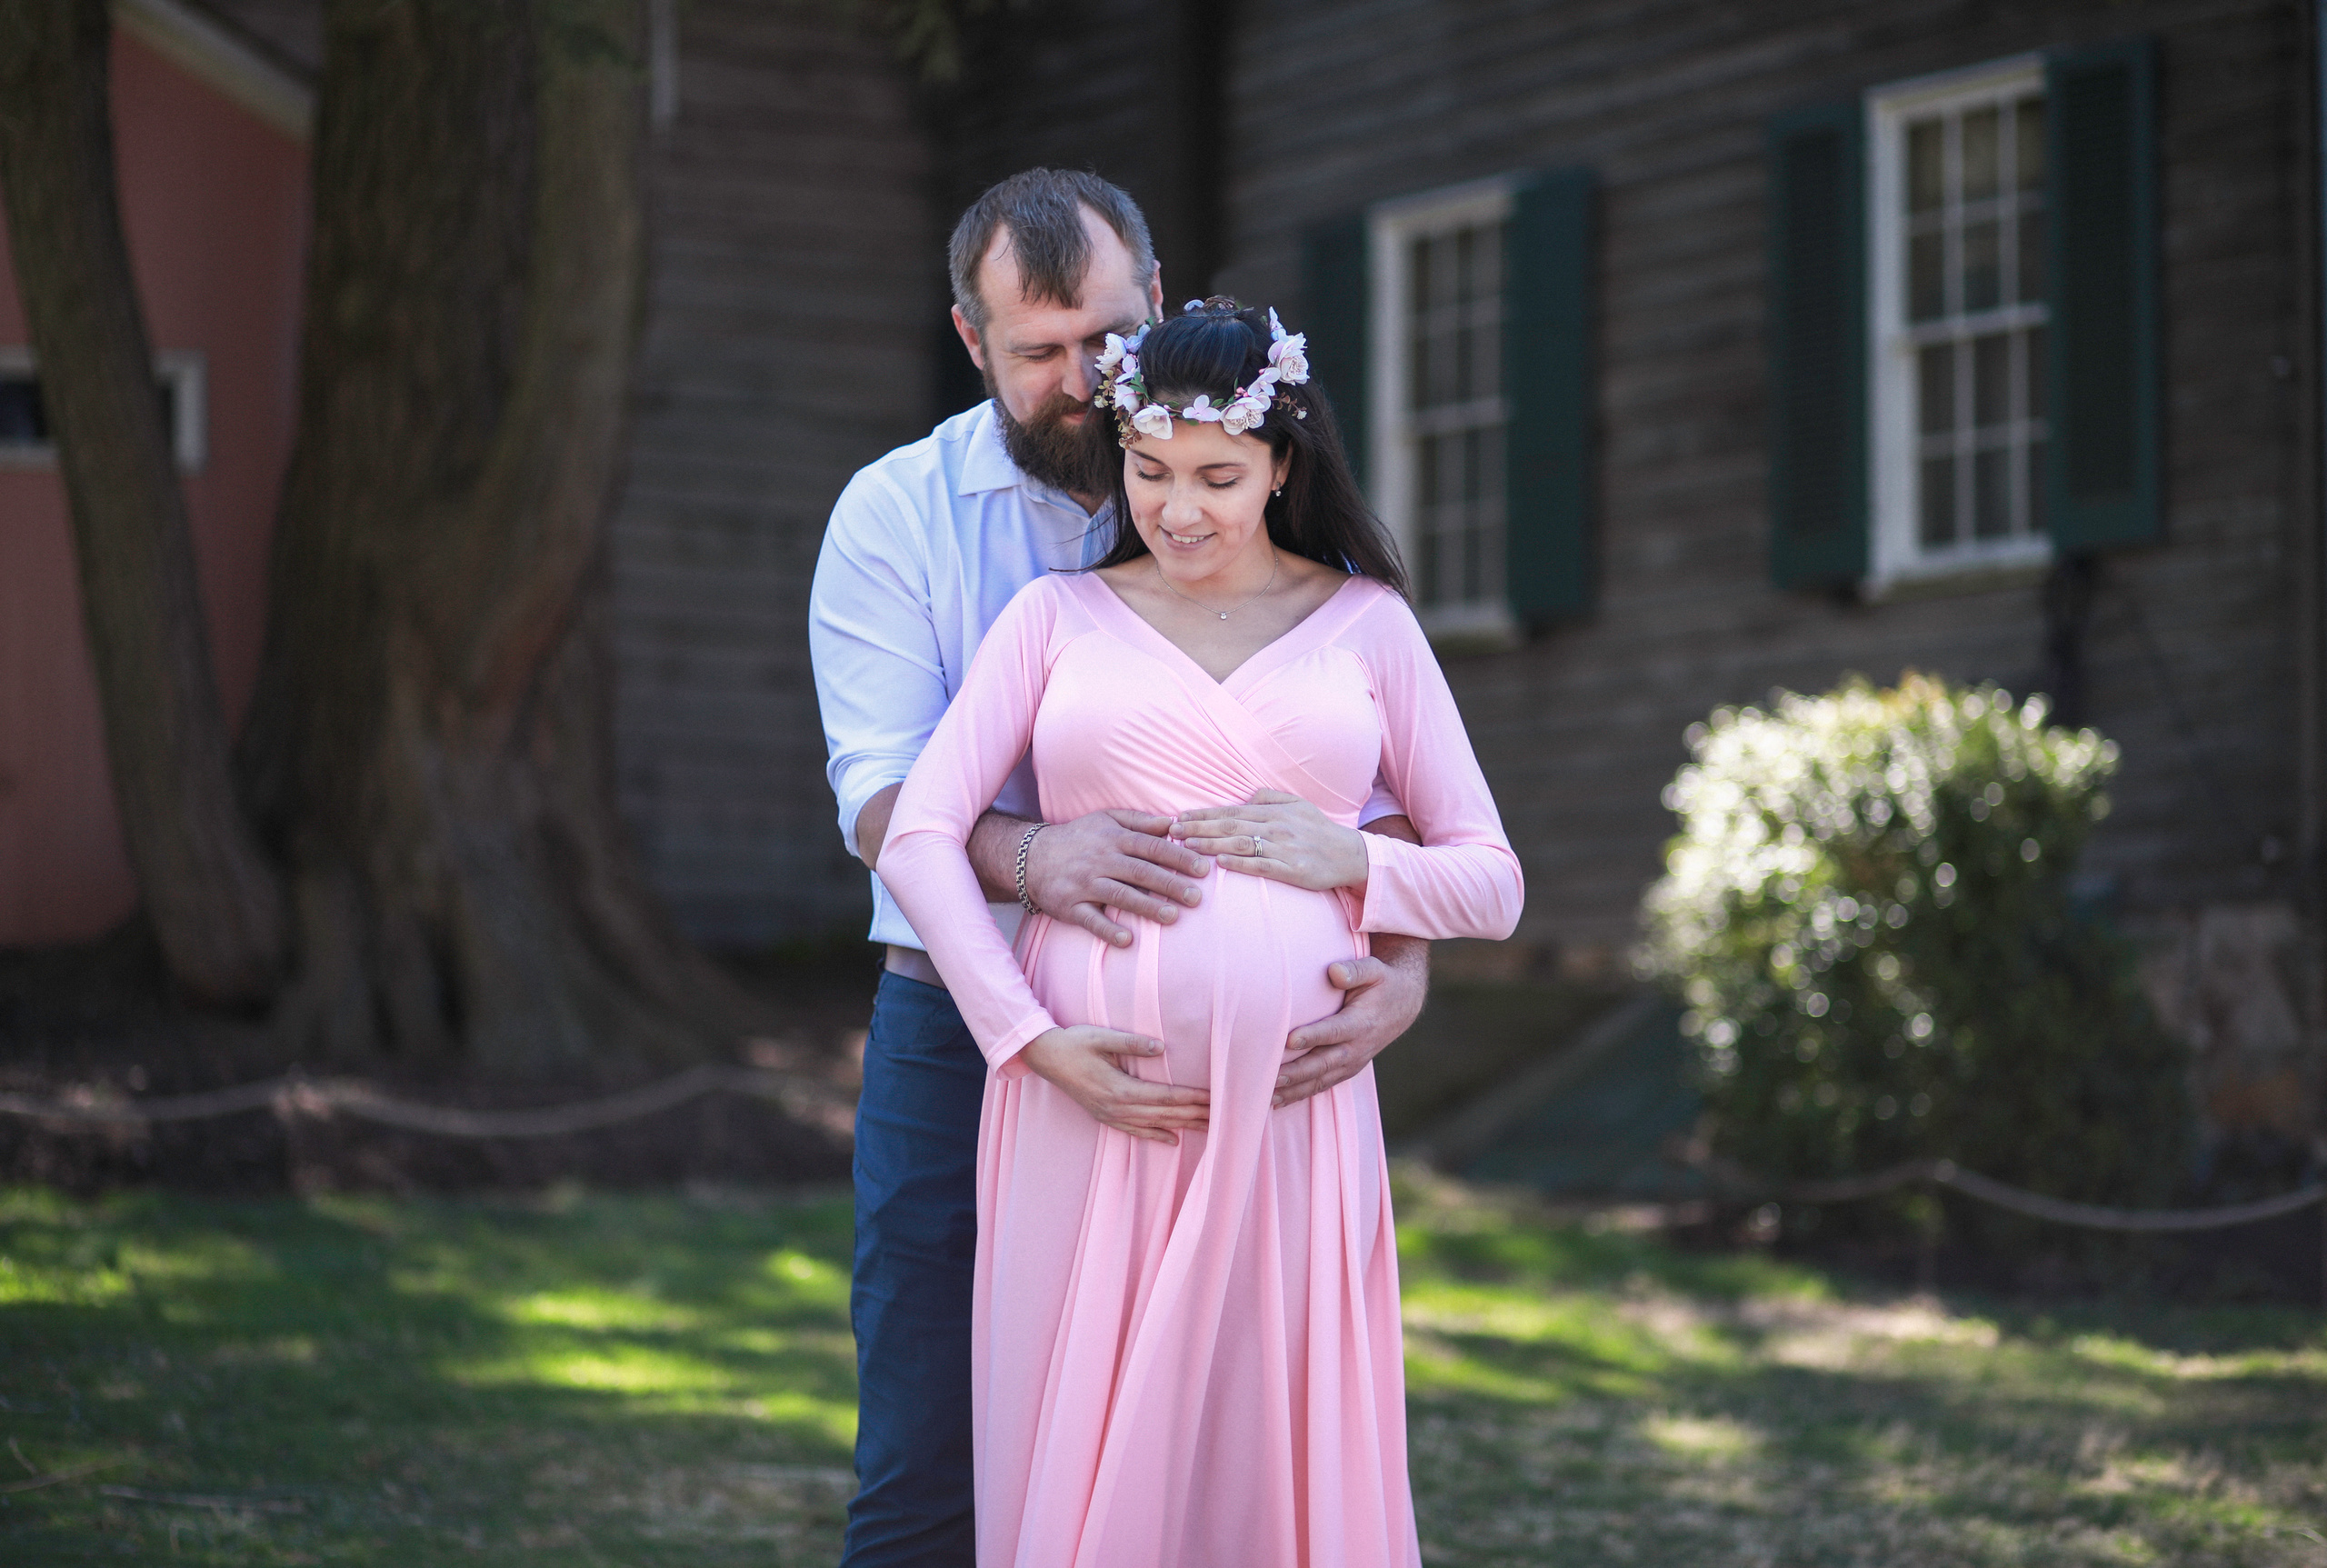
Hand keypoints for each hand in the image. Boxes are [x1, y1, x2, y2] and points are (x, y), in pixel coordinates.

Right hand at [1019, 1025, 1209, 1143]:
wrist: (1044, 1057)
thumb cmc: (1073, 1043)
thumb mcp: (1101, 1037)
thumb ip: (1132, 1043)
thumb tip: (1161, 1047)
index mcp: (1120, 1089)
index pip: (1166, 1096)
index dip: (1192, 1098)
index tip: (1215, 1097)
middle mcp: (1117, 1107)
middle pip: (1165, 1115)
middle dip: (1194, 1116)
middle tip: (1223, 1117)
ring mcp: (1110, 1115)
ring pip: (1153, 1126)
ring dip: (1182, 1127)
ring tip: (1207, 1129)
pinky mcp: (1104, 1116)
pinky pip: (1134, 1131)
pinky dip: (1155, 1136)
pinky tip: (1172, 1140)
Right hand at [1022, 809, 1212, 948]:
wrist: (1031, 857)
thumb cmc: (1078, 838)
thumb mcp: (1106, 820)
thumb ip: (1140, 821)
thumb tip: (1173, 823)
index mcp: (1114, 839)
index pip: (1151, 847)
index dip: (1179, 857)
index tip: (1204, 868)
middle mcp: (1101, 860)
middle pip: (1140, 872)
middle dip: (1170, 884)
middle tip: (1197, 897)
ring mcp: (1085, 884)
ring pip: (1119, 895)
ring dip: (1146, 906)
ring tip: (1172, 917)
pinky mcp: (1070, 906)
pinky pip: (1090, 919)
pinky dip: (1107, 930)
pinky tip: (1128, 940)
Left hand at [1171, 790, 1368, 891]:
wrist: (1350, 855)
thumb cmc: (1319, 830)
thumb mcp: (1298, 805)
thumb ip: (1270, 798)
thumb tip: (1246, 796)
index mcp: (1274, 811)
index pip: (1231, 811)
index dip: (1203, 814)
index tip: (1179, 818)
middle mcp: (1277, 826)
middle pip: (1230, 826)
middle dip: (1199, 828)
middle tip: (1173, 831)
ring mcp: (1285, 848)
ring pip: (1241, 844)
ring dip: (1212, 844)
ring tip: (1188, 846)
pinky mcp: (1293, 869)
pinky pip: (1261, 866)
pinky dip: (1240, 863)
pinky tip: (1220, 863)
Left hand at [1274, 936, 1429, 1107]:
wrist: (1403, 1005)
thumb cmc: (1381, 983)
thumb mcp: (1374, 970)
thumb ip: (1355, 971)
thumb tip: (1334, 971)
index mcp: (1361, 1022)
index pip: (1335, 1031)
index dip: (1313, 1036)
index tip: (1290, 1040)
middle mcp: (1357, 1047)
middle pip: (1324, 1063)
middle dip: (1298, 1073)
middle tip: (1271, 1077)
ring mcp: (1352, 1062)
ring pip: (1322, 1080)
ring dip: (1295, 1090)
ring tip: (1269, 1096)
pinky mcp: (1347, 1069)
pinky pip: (1323, 1085)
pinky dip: (1301, 1095)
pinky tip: (1279, 1101)